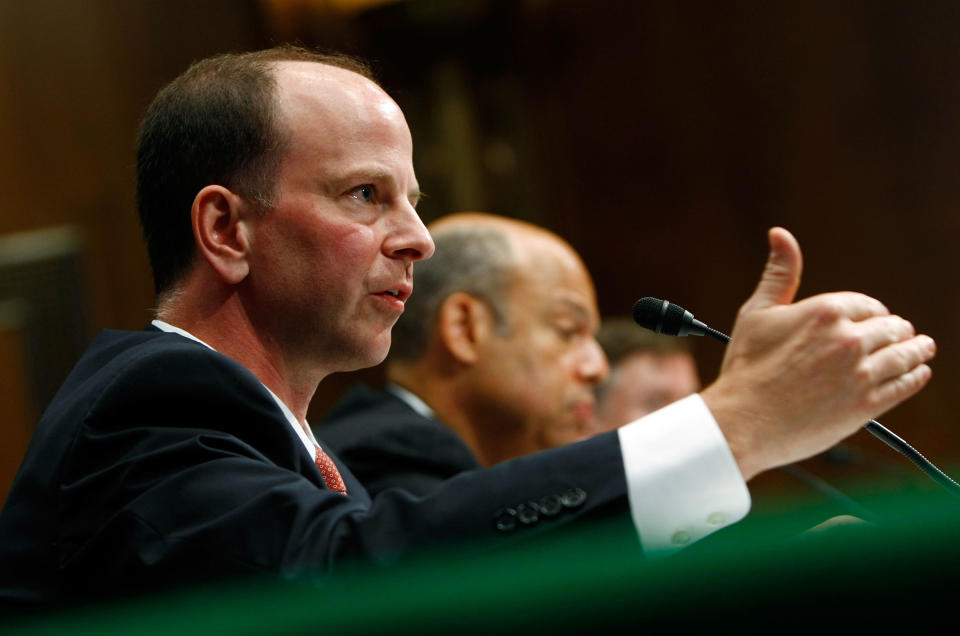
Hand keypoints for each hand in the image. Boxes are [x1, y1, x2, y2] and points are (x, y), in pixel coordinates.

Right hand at [700, 227, 935, 479]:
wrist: (743, 421)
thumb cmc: (746, 367)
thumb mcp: (757, 312)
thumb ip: (780, 273)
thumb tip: (781, 234)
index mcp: (826, 311)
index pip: (868, 305)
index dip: (872, 312)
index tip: (874, 318)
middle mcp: (849, 338)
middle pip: (890, 328)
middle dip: (896, 330)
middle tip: (901, 334)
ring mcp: (862, 373)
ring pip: (905, 354)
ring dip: (918, 349)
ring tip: (923, 348)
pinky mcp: (868, 404)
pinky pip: (905, 384)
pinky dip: (917, 376)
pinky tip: (919, 372)